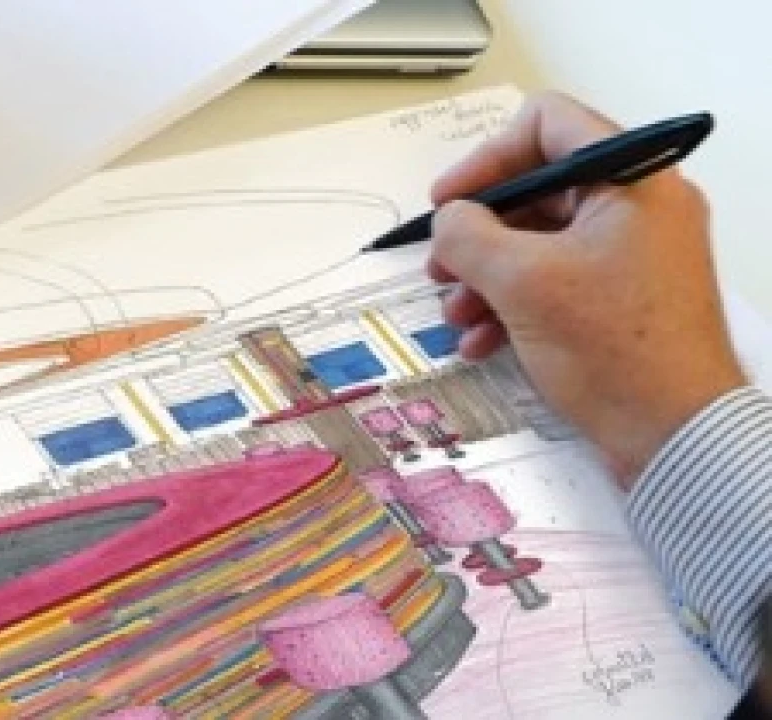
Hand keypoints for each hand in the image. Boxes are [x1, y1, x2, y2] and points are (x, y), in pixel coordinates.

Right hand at [427, 92, 746, 486]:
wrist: (675, 436)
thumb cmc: (614, 350)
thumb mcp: (522, 282)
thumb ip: (469, 235)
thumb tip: (449, 220)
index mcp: (631, 179)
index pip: (548, 125)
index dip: (486, 158)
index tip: (448, 201)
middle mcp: (638, 207)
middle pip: (536, 192)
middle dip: (477, 233)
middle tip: (440, 266)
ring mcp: (632, 255)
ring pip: (539, 242)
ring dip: (486, 276)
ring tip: (458, 315)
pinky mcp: (623, 298)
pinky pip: (557, 280)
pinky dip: (514, 304)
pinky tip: (483, 341)